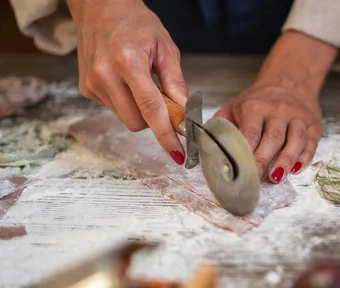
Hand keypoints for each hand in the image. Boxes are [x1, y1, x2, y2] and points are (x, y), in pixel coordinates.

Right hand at [66, 0, 187, 164]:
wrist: (100, 8)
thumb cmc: (135, 23)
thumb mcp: (165, 48)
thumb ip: (176, 84)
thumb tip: (185, 114)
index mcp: (128, 61)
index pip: (151, 109)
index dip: (166, 134)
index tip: (178, 152)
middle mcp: (105, 74)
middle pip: (137, 122)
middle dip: (155, 120)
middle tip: (164, 100)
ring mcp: (92, 84)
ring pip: (126, 119)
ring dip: (140, 111)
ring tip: (143, 84)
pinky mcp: (86, 89)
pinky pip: (115, 110)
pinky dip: (127, 104)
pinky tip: (127, 83)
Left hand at [216, 31, 337, 183]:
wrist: (290, 82)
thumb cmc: (259, 101)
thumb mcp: (235, 107)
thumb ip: (221, 127)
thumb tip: (203, 149)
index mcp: (255, 107)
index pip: (249, 133)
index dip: (244, 153)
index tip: (238, 171)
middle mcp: (278, 110)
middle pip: (272, 139)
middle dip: (263, 161)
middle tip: (254, 181)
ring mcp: (298, 117)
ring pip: (295, 140)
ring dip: (286, 161)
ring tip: (276, 178)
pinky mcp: (313, 125)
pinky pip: (311, 143)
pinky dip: (305, 157)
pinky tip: (296, 169)